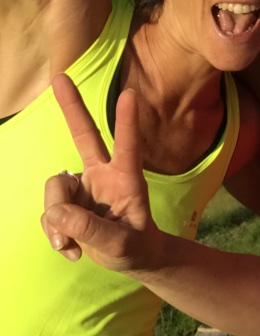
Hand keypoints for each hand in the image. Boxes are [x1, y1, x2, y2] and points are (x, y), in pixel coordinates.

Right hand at [40, 74, 160, 272]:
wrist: (130, 257)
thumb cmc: (135, 246)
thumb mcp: (120, 245)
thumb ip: (91, 229)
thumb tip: (58, 214)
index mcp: (126, 178)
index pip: (128, 146)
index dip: (127, 122)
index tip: (130, 94)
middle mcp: (103, 174)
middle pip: (84, 135)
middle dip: (71, 107)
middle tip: (60, 77)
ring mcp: (83, 185)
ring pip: (55, 188)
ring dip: (56, 220)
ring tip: (74, 244)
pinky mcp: (67, 201)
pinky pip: (48, 213)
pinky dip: (54, 233)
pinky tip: (71, 248)